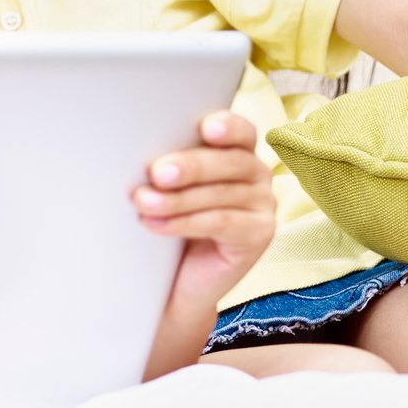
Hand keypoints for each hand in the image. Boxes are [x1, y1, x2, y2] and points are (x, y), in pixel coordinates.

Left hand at [136, 111, 274, 320]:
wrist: (175, 280)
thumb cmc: (169, 221)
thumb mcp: (167, 186)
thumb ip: (169, 165)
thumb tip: (146, 156)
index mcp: (237, 149)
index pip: (240, 131)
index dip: (227, 126)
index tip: (206, 128)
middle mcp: (256, 173)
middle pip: (229, 161)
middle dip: (190, 166)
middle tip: (157, 173)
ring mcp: (263, 204)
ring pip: (220, 194)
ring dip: (178, 199)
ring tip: (144, 202)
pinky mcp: (260, 234)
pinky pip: (222, 222)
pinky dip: (185, 222)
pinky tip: (157, 224)